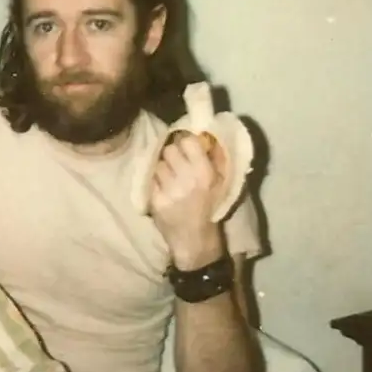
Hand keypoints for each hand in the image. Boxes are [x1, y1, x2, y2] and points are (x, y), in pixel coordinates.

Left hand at [149, 132, 226, 267]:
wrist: (194, 238)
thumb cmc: (209, 207)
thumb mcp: (220, 182)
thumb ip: (213, 157)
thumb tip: (204, 133)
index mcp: (205, 173)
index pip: (187, 141)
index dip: (184, 142)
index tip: (186, 146)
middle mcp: (186, 179)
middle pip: (169, 150)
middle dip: (172, 154)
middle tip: (176, 162)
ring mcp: (169, 190)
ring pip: (158, 164)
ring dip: (163, 168)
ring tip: (170, 178)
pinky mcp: (155, 199)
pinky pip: (150, 179)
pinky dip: (156, 182)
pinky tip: (164, 189)